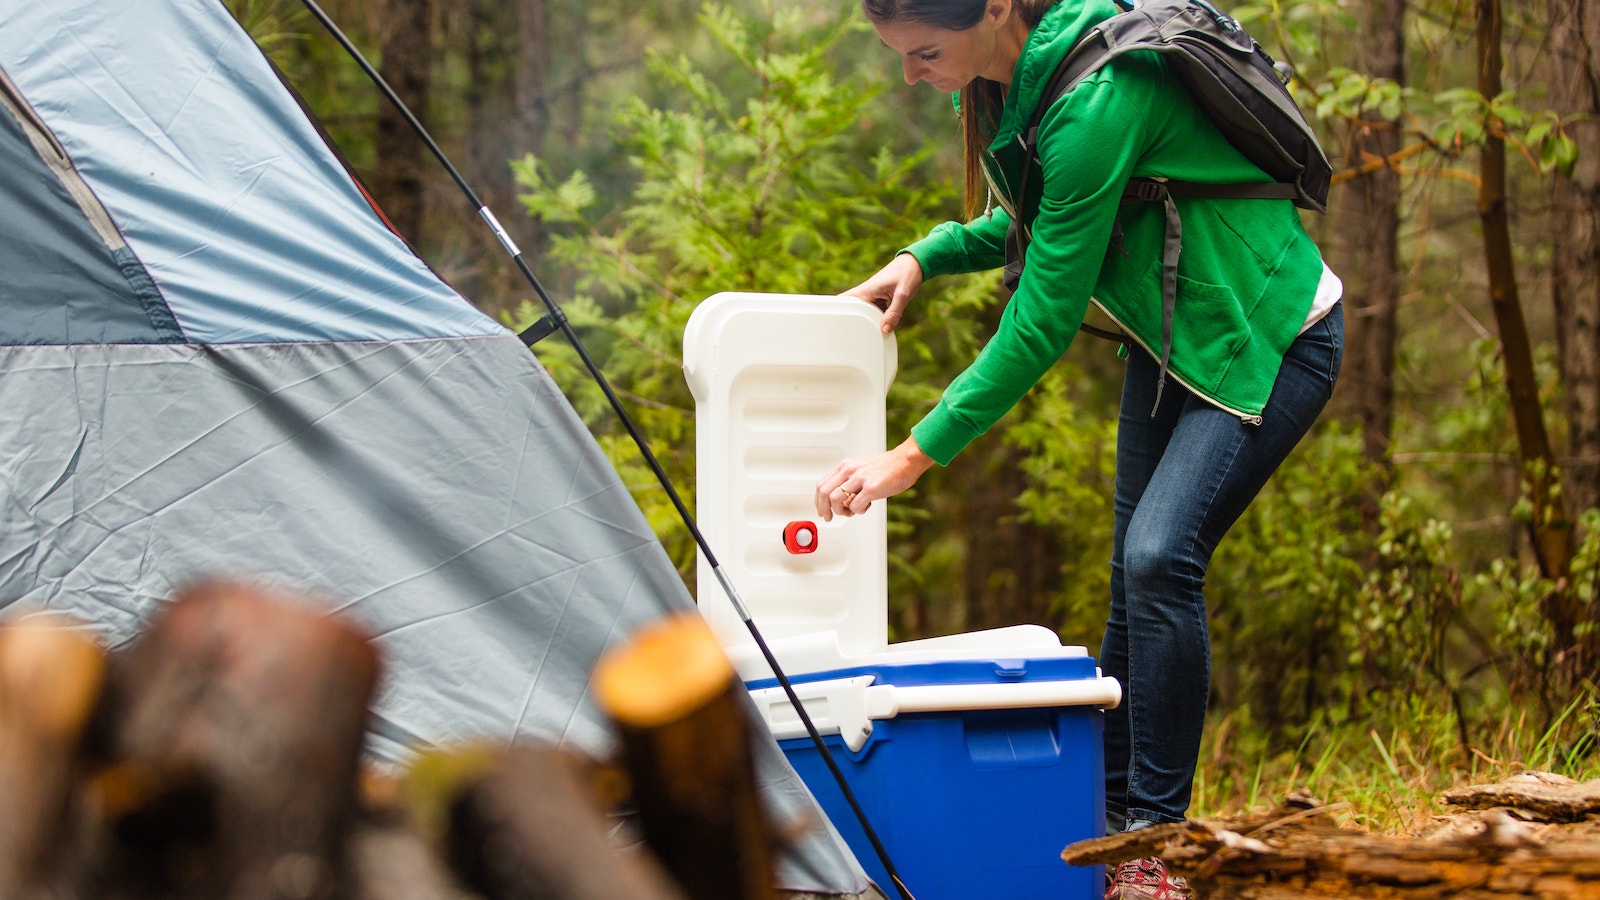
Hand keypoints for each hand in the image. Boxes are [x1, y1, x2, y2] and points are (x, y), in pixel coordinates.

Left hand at [814, 437, 936, 520]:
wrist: (905, 461)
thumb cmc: (887, 467)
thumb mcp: (861, 469)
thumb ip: (849, 482)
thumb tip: (841, 502)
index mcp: (845, 466)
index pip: (822, 484)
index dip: (819, 501)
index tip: (822, 510)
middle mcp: (849, 470)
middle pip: (824, 493)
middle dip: (824, 509)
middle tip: (829, 517)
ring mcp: (859, 479)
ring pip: (836, 500)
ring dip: (841, 511)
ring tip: (852, 511)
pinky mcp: (871, 488)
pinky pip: (855, 506)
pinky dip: (858, 511)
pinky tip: (866, 506)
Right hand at [841, 253, 923, 333]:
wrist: (916, 263)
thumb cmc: (908, 274)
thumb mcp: (902, 295)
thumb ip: (894, 313)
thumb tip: (885, 329)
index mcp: (868, 289)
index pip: (845, 299)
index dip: (837, 310)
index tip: (835, 323)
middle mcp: (868, 291)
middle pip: (854, 308)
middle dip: (854, 320)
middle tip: (854, 333)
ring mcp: (874, 293)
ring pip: (866, 309)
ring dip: (868, 318)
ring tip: (870, 331)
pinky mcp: (880, 295)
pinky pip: (875, 308)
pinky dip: (879, 315)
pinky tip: (886, 321)